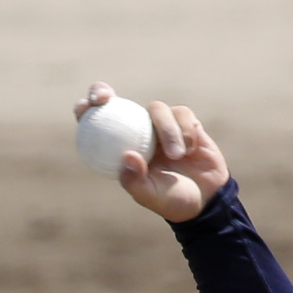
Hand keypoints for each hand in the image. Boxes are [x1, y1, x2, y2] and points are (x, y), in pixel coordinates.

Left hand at [78, 82, 229, 222]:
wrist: (206, 200)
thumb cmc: (171, 201)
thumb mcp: (150, 196)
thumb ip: (134, 180)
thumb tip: (127, 155)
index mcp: (122, 149)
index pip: (98, 125)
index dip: (87, 109)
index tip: (87, 106)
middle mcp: (138, 133)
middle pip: (115, 102)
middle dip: (102, 91)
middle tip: (105, 99)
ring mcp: (161, 125)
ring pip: (157, 109)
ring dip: (168, 131)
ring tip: (177, 156)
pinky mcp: (185, 122)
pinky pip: (182, 114)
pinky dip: (186, 132)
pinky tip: (190, 151)